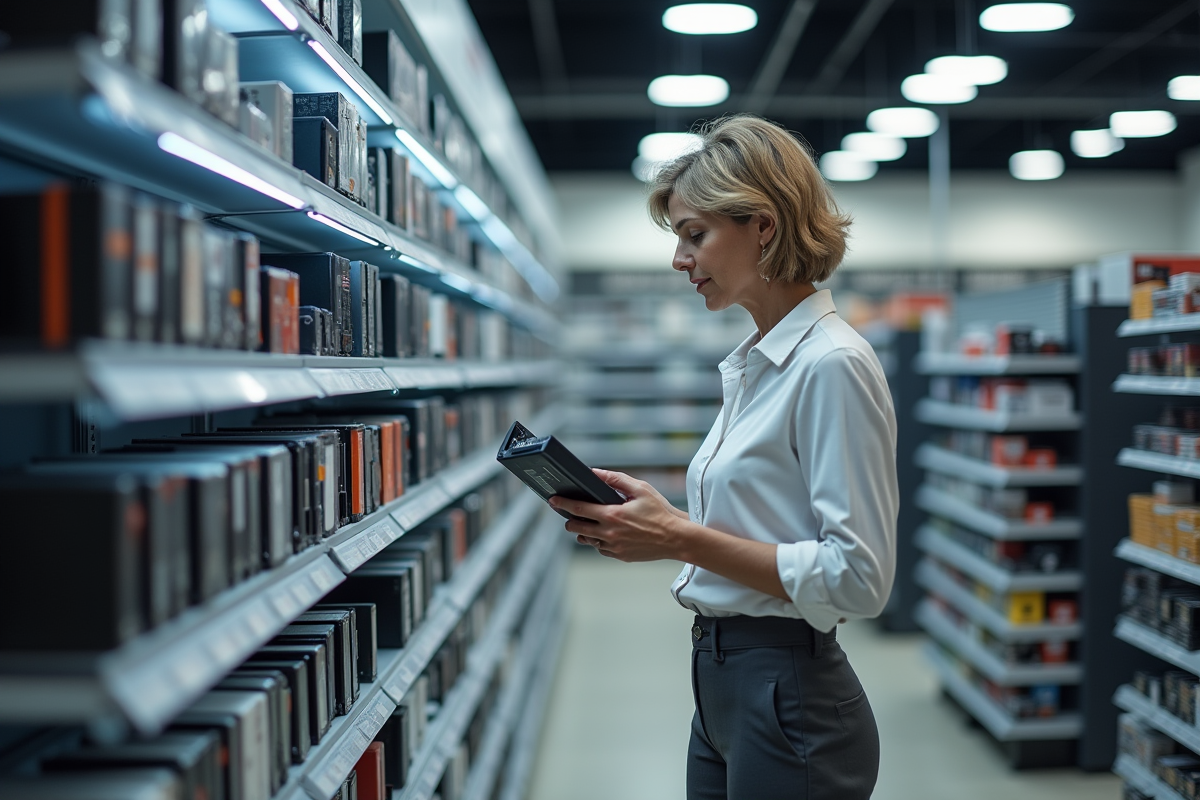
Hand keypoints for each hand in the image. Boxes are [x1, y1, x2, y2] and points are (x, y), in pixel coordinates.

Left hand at [549, 470, 687, 561]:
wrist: (676, 538)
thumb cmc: (660, 512)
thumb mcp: (640, 489)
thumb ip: (616, 479)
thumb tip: (596, 472)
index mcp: (612, 515)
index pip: (578, 509)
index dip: (562, 504)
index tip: (552, 500)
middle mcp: (609, 533)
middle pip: (576, 528)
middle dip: (569, 520)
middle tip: (570, 515)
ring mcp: (614, 547)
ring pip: (587, 540)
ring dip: (585, 532)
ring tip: (589, 523)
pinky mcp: (620, 556)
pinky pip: (601, 549)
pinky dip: (600, 541)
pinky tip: (607, 533)